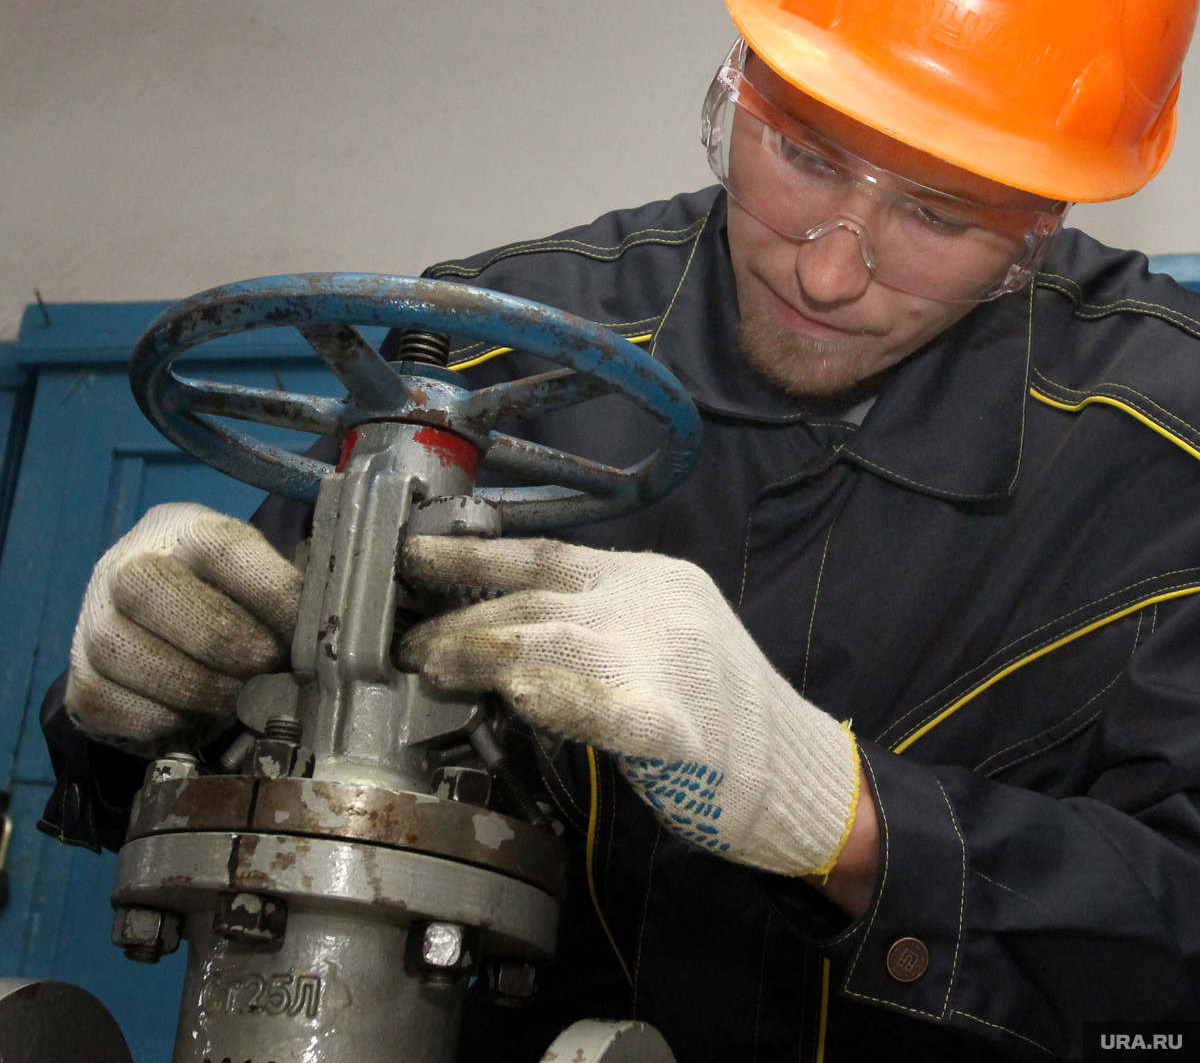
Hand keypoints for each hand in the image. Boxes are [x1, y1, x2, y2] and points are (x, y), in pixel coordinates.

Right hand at [67, 504, 301, 753]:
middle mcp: (127, 563)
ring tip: (237, 696)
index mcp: (187, 529)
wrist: (163, 630)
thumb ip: (300, 592)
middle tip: (268, 667)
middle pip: (158, 592)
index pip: (224, 548)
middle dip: (228, 641)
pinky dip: (158, 718)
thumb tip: (348, 625)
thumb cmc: (232, 602)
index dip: (271, 593)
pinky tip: (193, 716)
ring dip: (194, 685)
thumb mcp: (264, 578)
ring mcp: (93, 619)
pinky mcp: (79, 676)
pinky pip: (107, 701)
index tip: (306, 634)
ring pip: (126, 651)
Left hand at [400, 536, 860, 876]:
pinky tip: (517, 693)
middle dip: (464, 620)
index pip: (546, 553)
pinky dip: (557, 696)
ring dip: (482, 653)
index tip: (414, 554)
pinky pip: (606, 705)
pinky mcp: (678, 724)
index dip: (472, 552)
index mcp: (651, 578)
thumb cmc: (718, 710)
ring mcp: (669, 659)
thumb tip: (501, 638)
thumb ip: (592, 628)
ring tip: (432, 668)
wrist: (800, 770)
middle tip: (409, 644)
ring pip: (553, 640)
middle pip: (538, 600)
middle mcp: (656, 604)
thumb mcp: (657, 639)